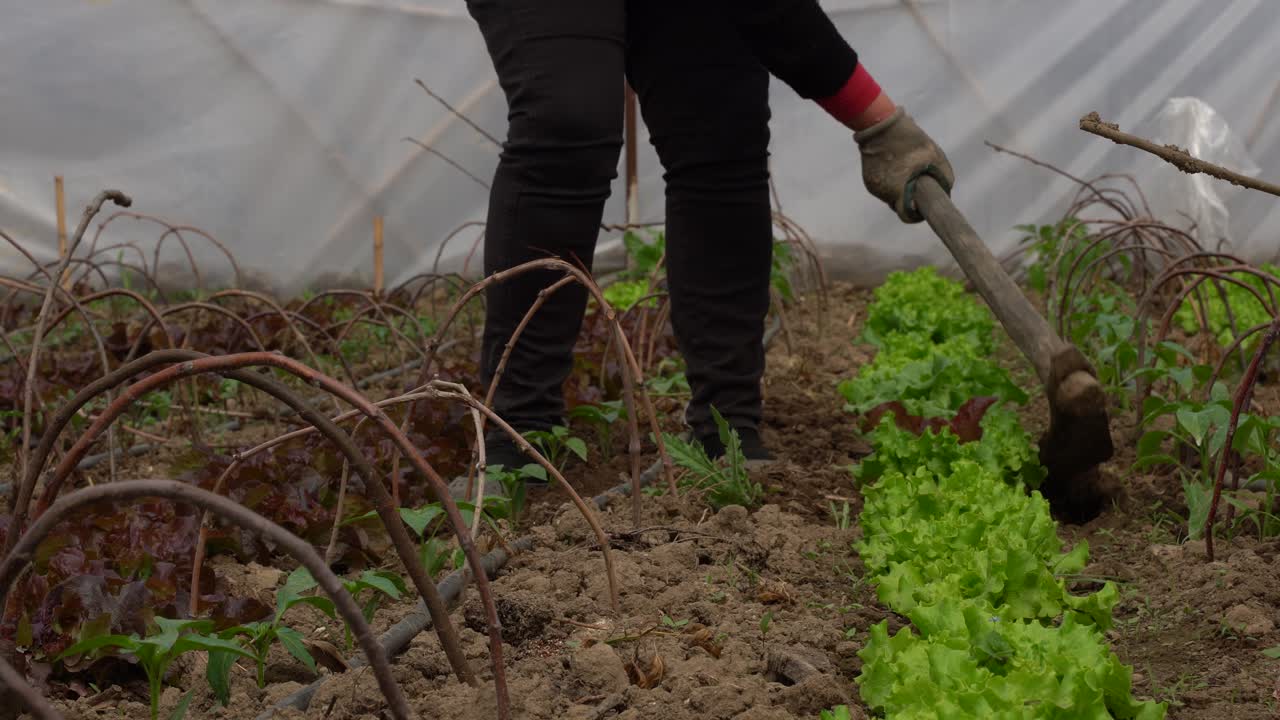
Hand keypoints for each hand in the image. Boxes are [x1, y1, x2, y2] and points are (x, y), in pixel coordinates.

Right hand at [854, 106, 954, 222]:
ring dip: (900, 186)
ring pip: (891, 195)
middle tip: (918, 179)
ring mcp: (873, 186)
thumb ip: (944, 177)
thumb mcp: (935, 156)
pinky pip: (883, 185)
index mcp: (897, 190)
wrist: (879, 124)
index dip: (918, 213)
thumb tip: (946, 191)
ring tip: (906, 166)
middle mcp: (882, 193)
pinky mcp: (867, 179)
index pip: (908, 215)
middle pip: (899, 204)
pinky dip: (890, 178)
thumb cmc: (910, 140)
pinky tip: (894, 163)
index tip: (923, 206)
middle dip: (910, 196)